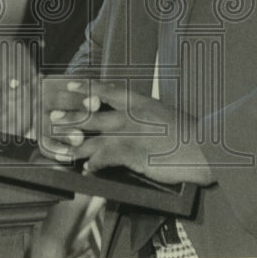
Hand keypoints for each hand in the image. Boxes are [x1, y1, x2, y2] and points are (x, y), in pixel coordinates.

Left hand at [39, 77, 215, 185]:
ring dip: (75, 145)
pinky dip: (94, 165)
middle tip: (53, 118)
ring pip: (93, 138)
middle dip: (70, 117)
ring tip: (61, 149)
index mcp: (139, 102)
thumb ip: (144, 116)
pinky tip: (88, 171)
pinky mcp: (132, 154)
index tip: (71, 86)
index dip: (86, 88)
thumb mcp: (164, 115)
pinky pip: (105, 159)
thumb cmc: (187, 133)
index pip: (107, 90)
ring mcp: (129, 134)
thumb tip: (132, 119)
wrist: (203, 147)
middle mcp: (130, 115)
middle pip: (92, 114)